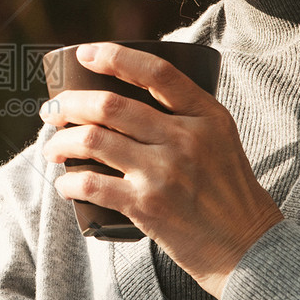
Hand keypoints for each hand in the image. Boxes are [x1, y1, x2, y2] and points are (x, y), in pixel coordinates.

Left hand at [41, 42, 282, 296]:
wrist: (247, 247)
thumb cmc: (228, 192)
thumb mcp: (221, 139)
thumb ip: (187, 115)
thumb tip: (130, 92)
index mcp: (206, 115)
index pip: (156, 72)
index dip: (114, 56)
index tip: (84, 52)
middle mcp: (185, 139)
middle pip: (110, 105)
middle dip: (69, 104)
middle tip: (51, 111)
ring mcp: (164, 173)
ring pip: (93, 140)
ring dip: (61, 141)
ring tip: (51, 148)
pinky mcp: (147, 207)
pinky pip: (92, 184)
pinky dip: (69, 183)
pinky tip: (64, 185)